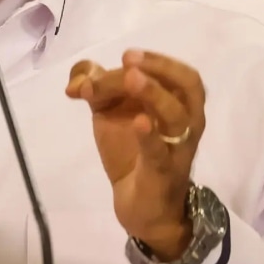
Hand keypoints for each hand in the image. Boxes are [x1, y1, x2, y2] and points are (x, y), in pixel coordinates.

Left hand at [65, 49, 204, 259]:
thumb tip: (75, 81)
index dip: (147, 59)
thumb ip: (94, 87)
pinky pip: (160, 153)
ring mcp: (176, 148)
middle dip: (161, 67)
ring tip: (130, 78)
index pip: (169, 71)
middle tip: (130, 59)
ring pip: (178, 117)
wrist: (141, 206)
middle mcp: (185, 120)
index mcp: (175, 101)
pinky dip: (149, 135)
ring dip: (154, 94)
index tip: (120, 57)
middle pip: (188, 85)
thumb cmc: (130, 151)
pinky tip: (138, 122)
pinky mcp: (162, 173)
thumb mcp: (109, 112)